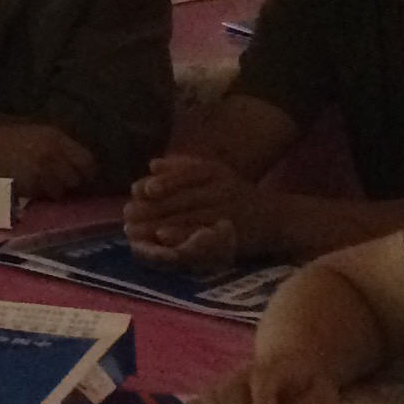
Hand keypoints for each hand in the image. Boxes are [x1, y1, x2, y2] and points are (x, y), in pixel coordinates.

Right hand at [9, 121, 97, 199]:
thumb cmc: (0, 142)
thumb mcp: (33, 135)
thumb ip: (56, 147)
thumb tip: (78, 165)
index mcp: (55, 136)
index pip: (87, 161)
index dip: (86, 173)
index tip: (81, 179)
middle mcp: (53, 152)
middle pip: (76, 178)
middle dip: (69, 184)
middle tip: (57, 184)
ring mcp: (42, 170)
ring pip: (61, 191)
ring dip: (53, 192)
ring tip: (38, 185)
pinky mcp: (30, 186)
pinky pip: (43, 197)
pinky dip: (38, 196)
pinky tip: (27, 189)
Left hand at [123, 152, 262, 264]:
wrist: (277, 218)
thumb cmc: (237, 194)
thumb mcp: (215, 173)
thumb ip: (182, 167)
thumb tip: (151, 165)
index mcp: (215, 172)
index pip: (188, 174)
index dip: (164, 182)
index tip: (139, 189)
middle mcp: (222, 190)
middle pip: (184, 198)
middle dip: (153, 207)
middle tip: (127, 214)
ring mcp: (228, 213)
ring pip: (189, 218)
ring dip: (159, 223)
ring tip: (134, 229)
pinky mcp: (231, 235)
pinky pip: (203, 236)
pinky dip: (182, 236)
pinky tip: (163, 238)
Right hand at [191, 343, 344, 403]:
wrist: (291, 357)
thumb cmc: (309, 382)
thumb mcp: (323, 389)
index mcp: (272, 369)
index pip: (262, 381)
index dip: (262, 403)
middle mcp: (242, 375)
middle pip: (223, 392)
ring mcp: (225, 384)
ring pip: (204, 400)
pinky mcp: (214, 395)